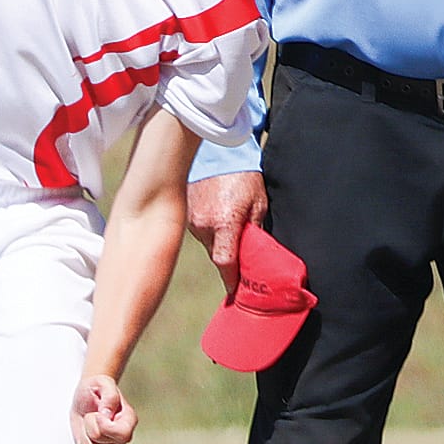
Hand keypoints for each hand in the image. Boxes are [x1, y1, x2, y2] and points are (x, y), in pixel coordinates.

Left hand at [71, 373, 136, 443]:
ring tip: (89, 423)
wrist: (86, 397)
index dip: (104, 426)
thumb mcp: (102, 383)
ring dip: (84, 433)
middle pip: (100, 440)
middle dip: (89, 425)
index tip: (97, 413)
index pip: (122, 434)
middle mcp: (124, 437)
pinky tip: (86, 433)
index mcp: (129, 420)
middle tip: (92, 414)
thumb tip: (107, 415)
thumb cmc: (95, 389)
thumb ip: (109, 395)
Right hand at [186, 172, 266, 293]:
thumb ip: (255, 231)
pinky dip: (209, 228)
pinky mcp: (185, 213)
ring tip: (228, 223)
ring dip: (218, 240)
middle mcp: (203, 224)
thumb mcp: (258, 204)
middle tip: (241, 256)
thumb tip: (255, 256)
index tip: (236, 292)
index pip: (225, 263)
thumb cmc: (244, 176)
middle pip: (216, 254)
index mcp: (224, 223)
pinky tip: (217, 214)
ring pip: (207, 243)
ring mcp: (191, 219)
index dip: (231, 280)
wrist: (218, 152)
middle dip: (228, 257)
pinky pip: (198, 230)